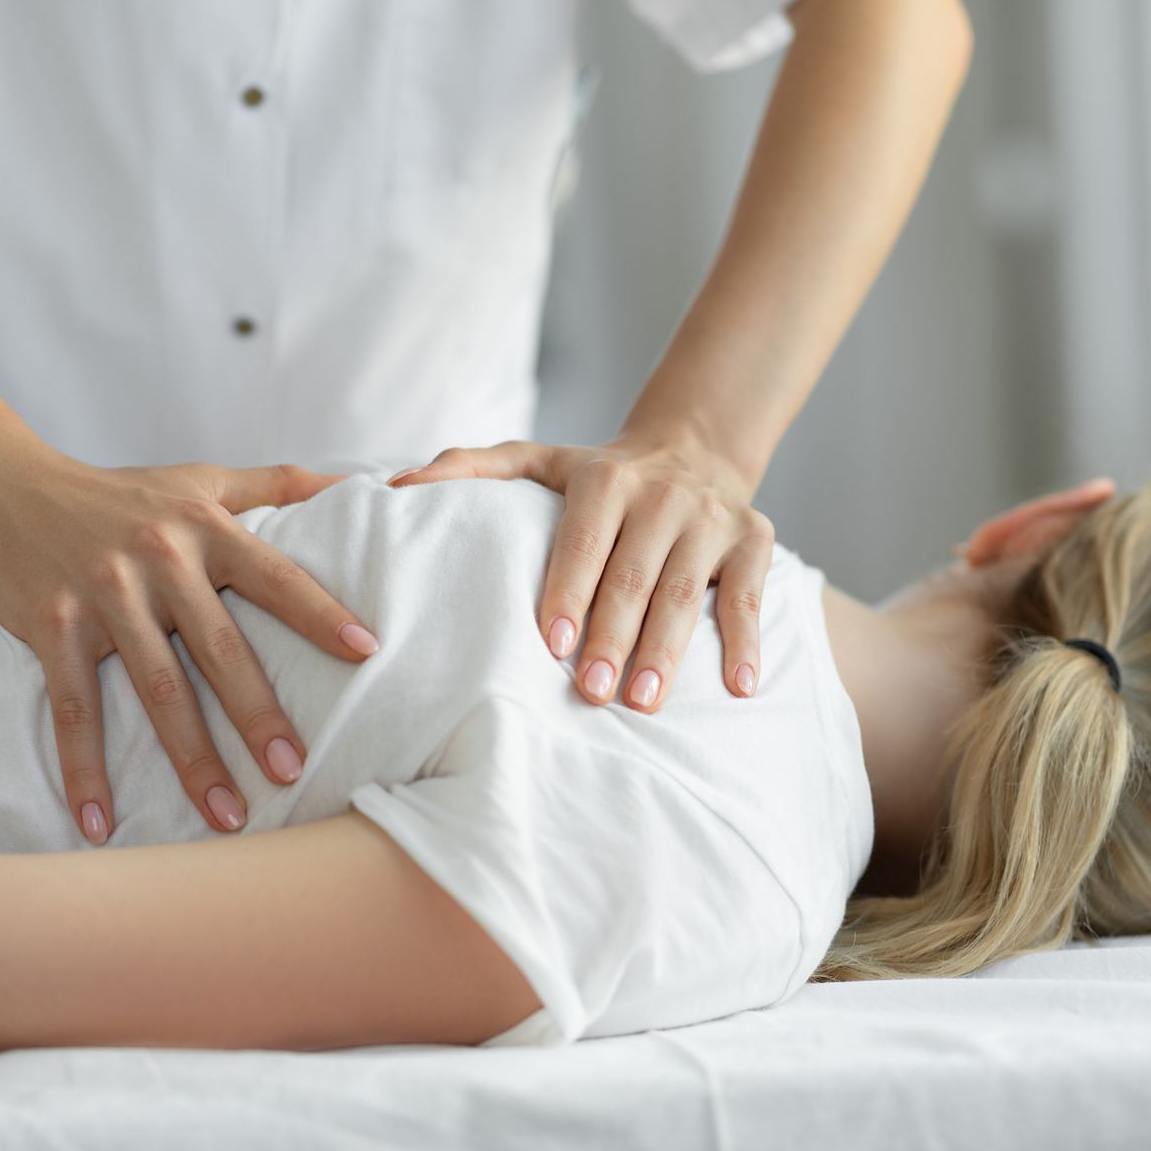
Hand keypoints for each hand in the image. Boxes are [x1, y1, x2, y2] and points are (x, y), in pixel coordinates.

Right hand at [0, 454, 374, 843]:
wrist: (1, 482)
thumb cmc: (117, 492)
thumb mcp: (198, 478)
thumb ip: (277, 483)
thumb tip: (356, 481)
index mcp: (203, 529)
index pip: (274, 575)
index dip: (320, 612)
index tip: (365, 652)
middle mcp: (158, 561)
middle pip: (219, 648)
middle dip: (257, 714)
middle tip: (292, 770)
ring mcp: (103, 595)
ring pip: (156, 689)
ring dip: (191, 758)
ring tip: (226, 815)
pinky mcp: (52, 626)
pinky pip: (73, 708)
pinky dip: (84, 769)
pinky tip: (100, 822)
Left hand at [389, 434, 771, 711]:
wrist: (693, 448)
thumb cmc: (598, 476)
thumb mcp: (536, 460)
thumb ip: (469, 468)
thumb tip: (394, 485)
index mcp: (605, 478)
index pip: (584, 539)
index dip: (569, 590)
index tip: (551, 643)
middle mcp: (663, 493)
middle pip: (635, 574)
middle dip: (613, 635)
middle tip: (590, 692)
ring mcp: (713, 517)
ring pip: (690, 592)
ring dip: (668, 650)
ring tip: (644, 702)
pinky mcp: (756, 540)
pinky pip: (751, 598)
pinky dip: (747, 643)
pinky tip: (738, 687)